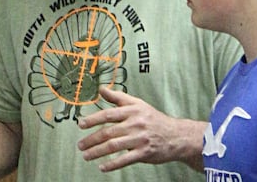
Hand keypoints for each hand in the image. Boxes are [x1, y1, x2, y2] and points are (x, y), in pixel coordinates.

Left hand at [77, 86, 203, 171]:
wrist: (176, 135)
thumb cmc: (153, 118)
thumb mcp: (137, 104)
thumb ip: (118, 97)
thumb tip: (101, 89)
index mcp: (132, 110)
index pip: (108, 114)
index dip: (93, 119)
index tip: (80, 125)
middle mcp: (136, 123)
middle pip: (108, 132)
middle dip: (91, 139)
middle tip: (80, 145)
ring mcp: (140, 139)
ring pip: (114, 146)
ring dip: (97, 152)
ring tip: (86, 156)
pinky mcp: (144, 152)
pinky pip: (125, 159)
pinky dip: (112, 164)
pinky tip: (102, 166)